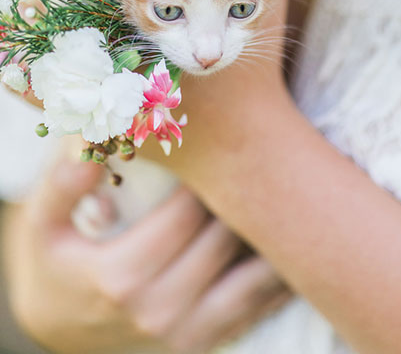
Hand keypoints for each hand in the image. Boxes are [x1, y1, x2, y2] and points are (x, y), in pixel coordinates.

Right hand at [3, 158, 290, 353]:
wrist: (56, 326)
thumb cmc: (55, 262)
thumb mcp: (41, 223)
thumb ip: (60, 186)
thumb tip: (89, 152)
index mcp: (121, 277)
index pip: (187, 215)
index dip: (209, 174)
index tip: (220, 140)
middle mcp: (157, 311)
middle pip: (223, 241)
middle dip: (242, 196)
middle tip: (259, 154)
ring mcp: (182, 335)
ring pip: (251, 281)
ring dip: (270, 237)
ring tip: (282, 191)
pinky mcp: (200, 346)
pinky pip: (254, 310)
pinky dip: (275, 278)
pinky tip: (286, 241)